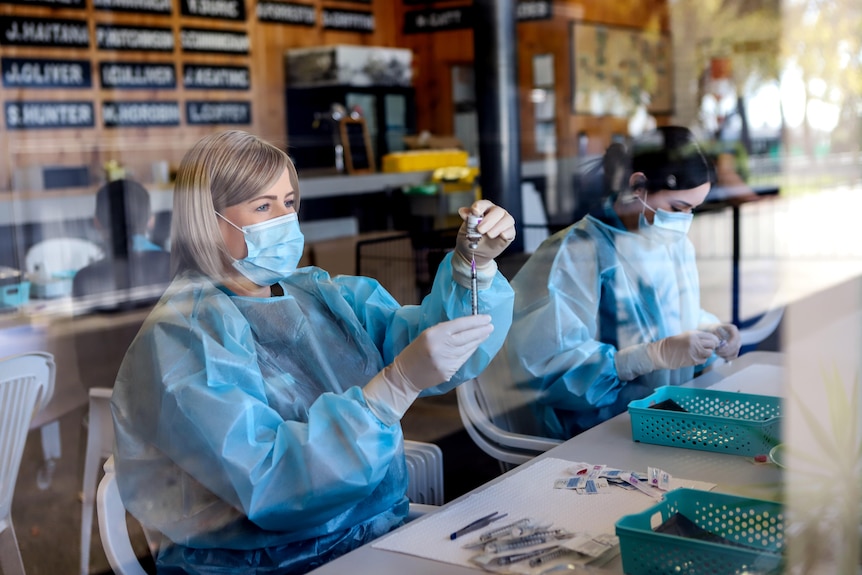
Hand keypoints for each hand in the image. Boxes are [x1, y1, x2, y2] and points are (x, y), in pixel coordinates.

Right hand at [362, 315, 493, 423]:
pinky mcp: (449, 371)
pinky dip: (471, 351)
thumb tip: (464, 326)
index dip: (475, 321)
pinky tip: (475, 346)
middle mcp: (441, 347)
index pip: (459, 325)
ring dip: (478, 340)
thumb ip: (444, 331)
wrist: (405, 376)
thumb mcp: (425, 335)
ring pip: (468, 348)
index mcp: (433, 334)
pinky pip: (463, 359)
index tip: (486, 317)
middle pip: (467, 336)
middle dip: (481, 330)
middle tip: (491, 325)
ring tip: (486, 334)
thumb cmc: (413, 352)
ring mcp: (446, 361)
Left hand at [455, 200, 515, 267]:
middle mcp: (495, 213)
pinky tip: (501, 236)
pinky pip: (511, 231)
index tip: (475, 212)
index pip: (484, 204)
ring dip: (497, 227)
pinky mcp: (509, 233)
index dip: (480, 206)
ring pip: (507, 219)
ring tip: (489, 235)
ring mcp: (504, 223)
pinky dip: (506, 233)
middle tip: (480, 230)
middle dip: (489, 220)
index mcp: (484, 209)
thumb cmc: (470, 239)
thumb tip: (463, 211)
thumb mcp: (465, 230)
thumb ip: (467, 220)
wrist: (474, 253)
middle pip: (497, 211)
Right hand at [647, 331, 721, 368]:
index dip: (714, 340)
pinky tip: (696, 357)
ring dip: (707, 353)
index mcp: (693, 334)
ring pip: (709, 353)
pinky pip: (704, 360)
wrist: (663, 353)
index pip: (711, 336)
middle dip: (712, 346)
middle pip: (712, 344)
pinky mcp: (693, 360)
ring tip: (701, 353)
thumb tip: (712, 340)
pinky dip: (702, 359)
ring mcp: (694, 352)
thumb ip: (698, 337)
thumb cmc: (674, 344)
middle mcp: (695, 342)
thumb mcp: (686, 335)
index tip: (714, 342)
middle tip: (708, 348)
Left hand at [703, 323, 740, 359]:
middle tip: (716, 352)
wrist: (714, 330)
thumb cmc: (712, 329)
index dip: (728, 346)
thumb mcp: (712, 330)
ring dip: (725, 355)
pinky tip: (720, 355)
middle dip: (725, 351)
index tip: (719, 349)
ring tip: (717, 353)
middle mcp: (737, 336)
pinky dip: (727, 357)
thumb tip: (719, 344)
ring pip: (735, 352)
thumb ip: (716, 336)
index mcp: (733, 329)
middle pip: (735, 347)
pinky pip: (734, 356)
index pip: (734, 339)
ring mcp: (738, 343)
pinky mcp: (736, 349)